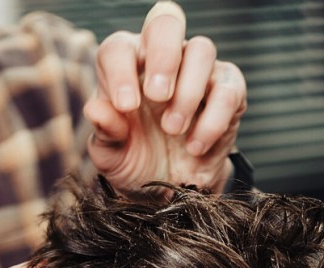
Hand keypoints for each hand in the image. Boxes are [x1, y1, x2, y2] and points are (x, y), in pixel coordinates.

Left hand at [85, 1, 246, 192]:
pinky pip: (229, 89)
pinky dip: (214, 119)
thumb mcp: (113, 155)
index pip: (119, 48)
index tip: (126, 106)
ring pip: (202, 50)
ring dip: (188, 92)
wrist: (171, 189)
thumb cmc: (137, 161)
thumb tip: (95, 110)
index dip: (121, 71)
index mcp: (126, 67)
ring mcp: (197, 71)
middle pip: (166, 22)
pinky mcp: (227, 91)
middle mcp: (162, 59)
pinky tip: (195, 146)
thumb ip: (105, 133)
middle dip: (163, 56)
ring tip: (174, 129)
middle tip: (157, 96)